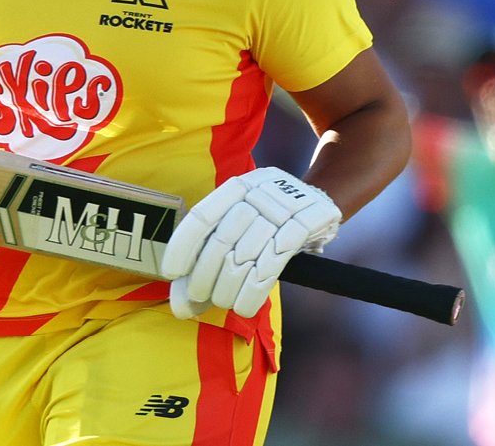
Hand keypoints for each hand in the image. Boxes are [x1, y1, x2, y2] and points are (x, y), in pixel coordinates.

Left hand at [160, 167, 340, 319]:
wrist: (321, 198)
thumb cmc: (270, 219)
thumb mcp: (241, 222)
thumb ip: (208, 258)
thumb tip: (179, 304)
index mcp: (238, 187)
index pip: (202, 217)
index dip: (183, 246)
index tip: (172, 273)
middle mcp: (259, 193)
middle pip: (222, 240)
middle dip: (204, 276)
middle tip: (199, 296)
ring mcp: (286, 207)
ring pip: (247, 256)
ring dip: (228, 288)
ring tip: (222, 302)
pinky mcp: (309, 222)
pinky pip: (274, 265)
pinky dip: (254, 292)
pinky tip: (244, 307)